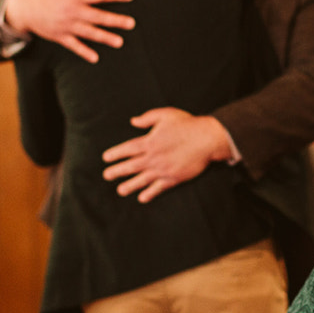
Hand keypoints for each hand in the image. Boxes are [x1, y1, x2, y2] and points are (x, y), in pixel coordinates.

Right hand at [4, 0, 134, 62]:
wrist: (22, 6)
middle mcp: (73, 11)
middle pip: (98, 16)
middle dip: (116, 20)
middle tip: (132, 23)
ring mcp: (66, 25)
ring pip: (89, 33)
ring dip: (105, 37)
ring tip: (120, 42)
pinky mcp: (59, 36)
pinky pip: (73, 45)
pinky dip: (84, 52)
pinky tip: (95, 58)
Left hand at [102, 108, 233, 202]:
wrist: (207, 139)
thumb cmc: (188, 125)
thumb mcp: (166, 114)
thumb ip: (148, 118)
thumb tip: (133, 121)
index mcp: (149, 142)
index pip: (127, 149)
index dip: (115, 154)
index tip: (106, 158)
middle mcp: (153, 157)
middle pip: (130, 166)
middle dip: (117, 172)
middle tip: (107, 175)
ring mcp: (163, 169)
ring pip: (141, 180)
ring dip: (129, 186)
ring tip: (121, 190)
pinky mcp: (174, 178)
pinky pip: (158, 188)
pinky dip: (149, 193)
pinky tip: (142, 198)